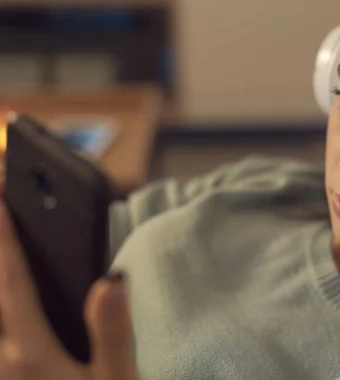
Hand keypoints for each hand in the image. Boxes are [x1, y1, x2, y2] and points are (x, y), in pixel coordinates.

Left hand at [0, 200, 137, 379]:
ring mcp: (0, 371)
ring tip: (6, 243)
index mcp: (32, 352)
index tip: (2, 194)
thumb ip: (113, 333)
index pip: (12, 279)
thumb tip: (111, 281)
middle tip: (2, 205)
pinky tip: (11, 296)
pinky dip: (1, 299)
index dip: (5, 233)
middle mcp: (3, 360)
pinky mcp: (8, 378)